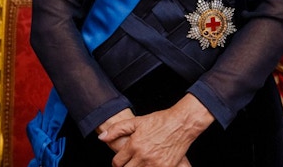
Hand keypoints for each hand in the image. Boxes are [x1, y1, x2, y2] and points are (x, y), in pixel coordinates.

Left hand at [97, 95, 212, 166]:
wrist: (181, 124)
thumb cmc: (159, 121)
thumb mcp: (136, 122)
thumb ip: (116, 129)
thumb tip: (101, 138)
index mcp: (134, 145)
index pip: (117, 162)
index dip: (116, 163)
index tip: (118, 163)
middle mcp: (143, 156)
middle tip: (126, 164)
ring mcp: (155, 163)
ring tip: (137, 164)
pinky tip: (147, 165)